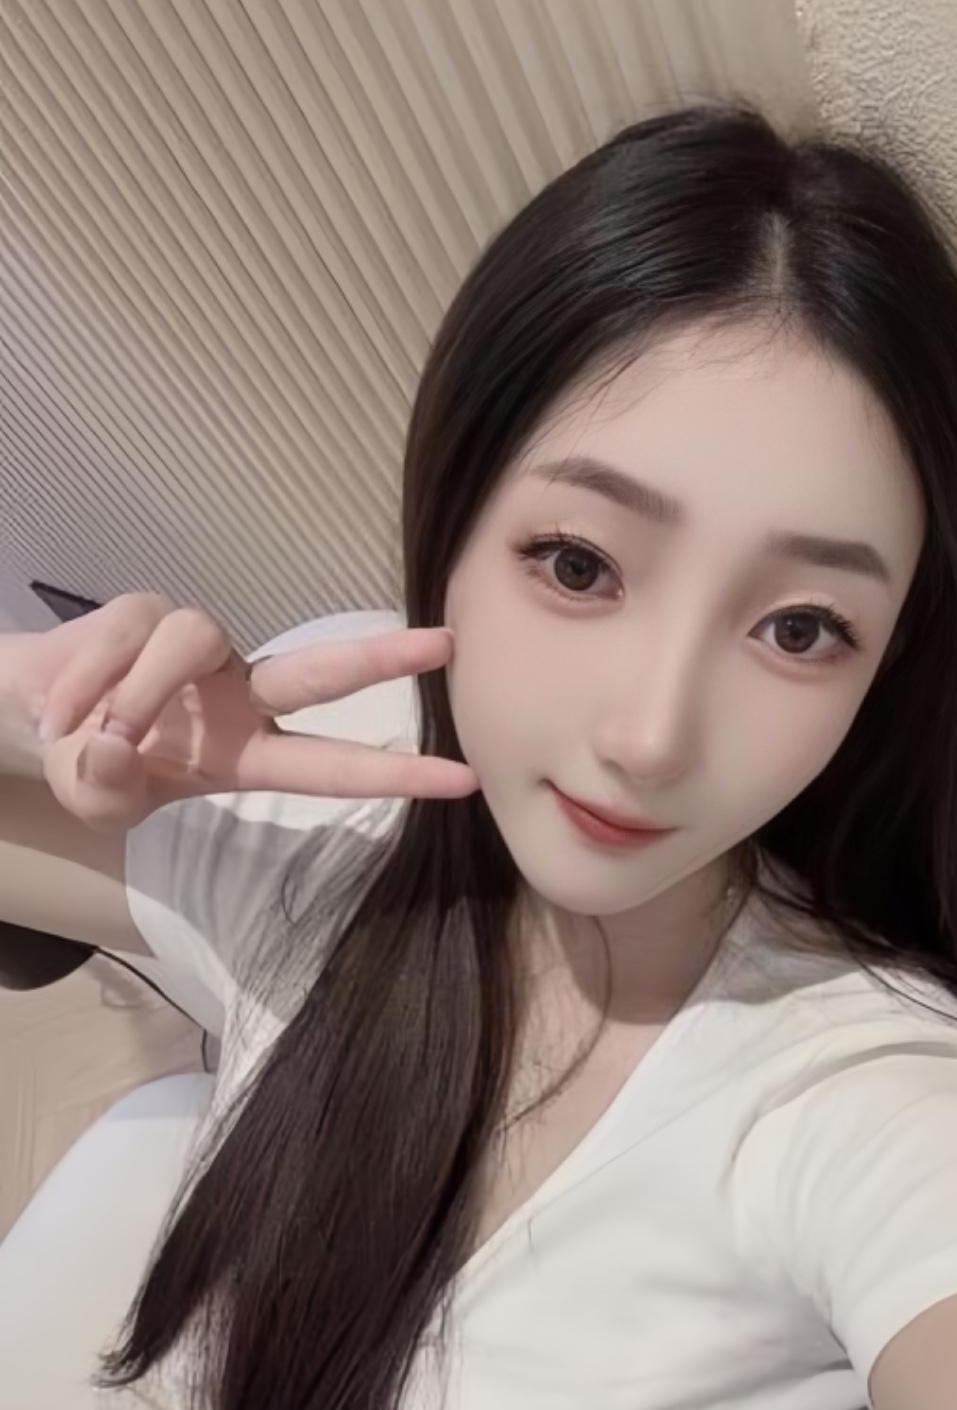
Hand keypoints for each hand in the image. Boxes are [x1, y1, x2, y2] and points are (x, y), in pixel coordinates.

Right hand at [11, 591, 478, 832]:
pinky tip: (58, 712)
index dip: (395, 774)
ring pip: (185, 644)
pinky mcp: (147, 611)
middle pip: (319, 671)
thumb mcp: (99, 798)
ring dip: (134, 694)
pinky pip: (122, 637)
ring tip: (89, 734)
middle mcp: (240, 694)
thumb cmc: (93, 763)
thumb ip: (109, 788)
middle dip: (380, 658)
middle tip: (442, 645)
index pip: (333, 765)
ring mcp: (198, 648)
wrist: (37, 711)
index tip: (462, 778)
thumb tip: (114, 748)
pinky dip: (83, 684)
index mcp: (248, 753)